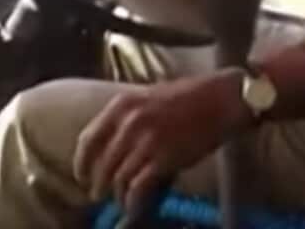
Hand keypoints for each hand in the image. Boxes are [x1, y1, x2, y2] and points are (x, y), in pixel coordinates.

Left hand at [74, 70, 252, 212]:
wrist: (223, 98)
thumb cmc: (192, 96)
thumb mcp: (150, 98)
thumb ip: (130, 119)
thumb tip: (116, 148)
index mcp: (122, 105)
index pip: (88, 140)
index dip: (82, 163)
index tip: (81, 176)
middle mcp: (128, 122)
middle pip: (102, 164)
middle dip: (99, 185)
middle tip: (100, 196)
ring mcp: (145, 141)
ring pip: (119, 179)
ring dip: (118, 196)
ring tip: (122, 203)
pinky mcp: (163, 158)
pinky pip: (138, 187)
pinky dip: (134, 202)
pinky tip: (135, 208)